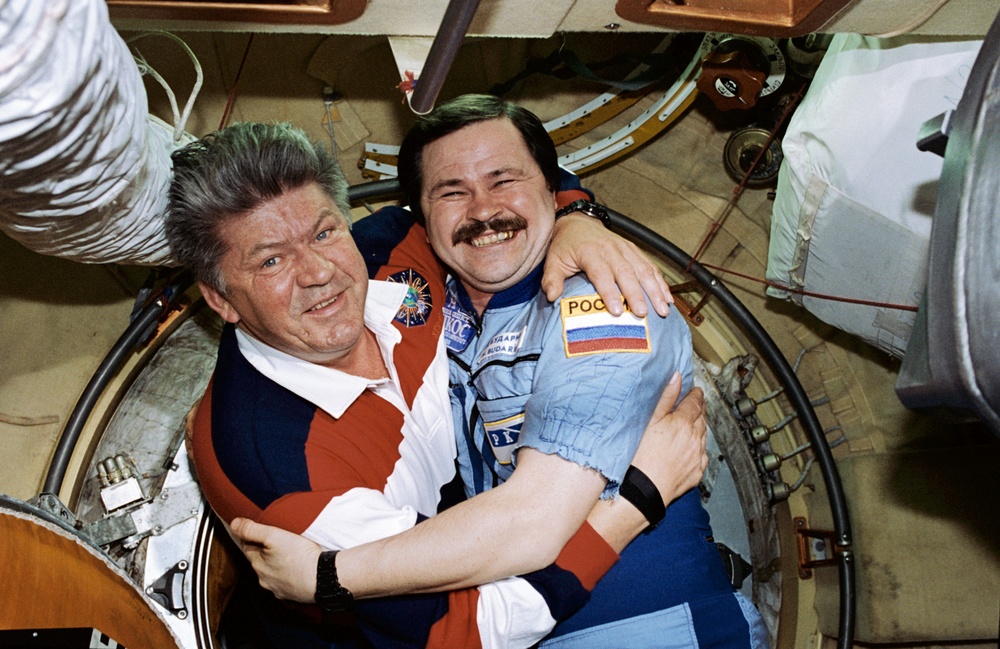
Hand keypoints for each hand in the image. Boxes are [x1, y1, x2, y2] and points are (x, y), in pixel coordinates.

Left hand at [229, 517, 321, 602]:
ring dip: (275, 564)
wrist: (323, 578)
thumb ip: (252, 530)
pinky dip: (287, 576)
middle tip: (276, 540)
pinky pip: (285, 583)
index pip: (247, 547)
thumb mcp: (274, 536)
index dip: (252, 536)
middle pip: (259, 561)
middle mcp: (264, 579)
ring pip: (271, 573)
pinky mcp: (291, 595)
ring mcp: (278, 589)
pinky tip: (295, 570)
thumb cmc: (299, 556)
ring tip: (287, 554)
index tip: (259, 530)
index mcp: (257, 564)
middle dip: (263, 551)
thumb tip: (233, 524)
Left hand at [543, 213, 672, 317]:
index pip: (601, 273)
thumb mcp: (553, 260)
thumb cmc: (565, 246)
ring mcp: (625, 248)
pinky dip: (660, 282)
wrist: (577, 223)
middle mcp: (611, 248)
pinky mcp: (634, 250)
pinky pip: (650, 266)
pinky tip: (667, 298)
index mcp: (590, 251)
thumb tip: (553, 297)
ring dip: (654, 290)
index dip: (610, 292)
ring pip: (643, 269)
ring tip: (662, 310)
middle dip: (636, 294)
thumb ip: (552, 279)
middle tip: (643, 314)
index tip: (617, 311)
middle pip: (626, 273)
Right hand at [631, 372, 707, 504]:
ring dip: (699, 428)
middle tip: (694, 405)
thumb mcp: (651, 421)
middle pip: (702, 418)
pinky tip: (689, 448)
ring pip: (703, 436)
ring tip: (690, 426)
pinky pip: (702, 454)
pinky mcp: (698, 470)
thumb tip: (676, 377)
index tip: (695, 391)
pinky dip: (697, 447)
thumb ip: (666, 398)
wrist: (646, 488)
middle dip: (699, 409)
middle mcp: (695, 438)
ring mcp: (698, 455)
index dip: (696, 394)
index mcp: (684, 422)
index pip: (695, 402)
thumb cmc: (643, 456)